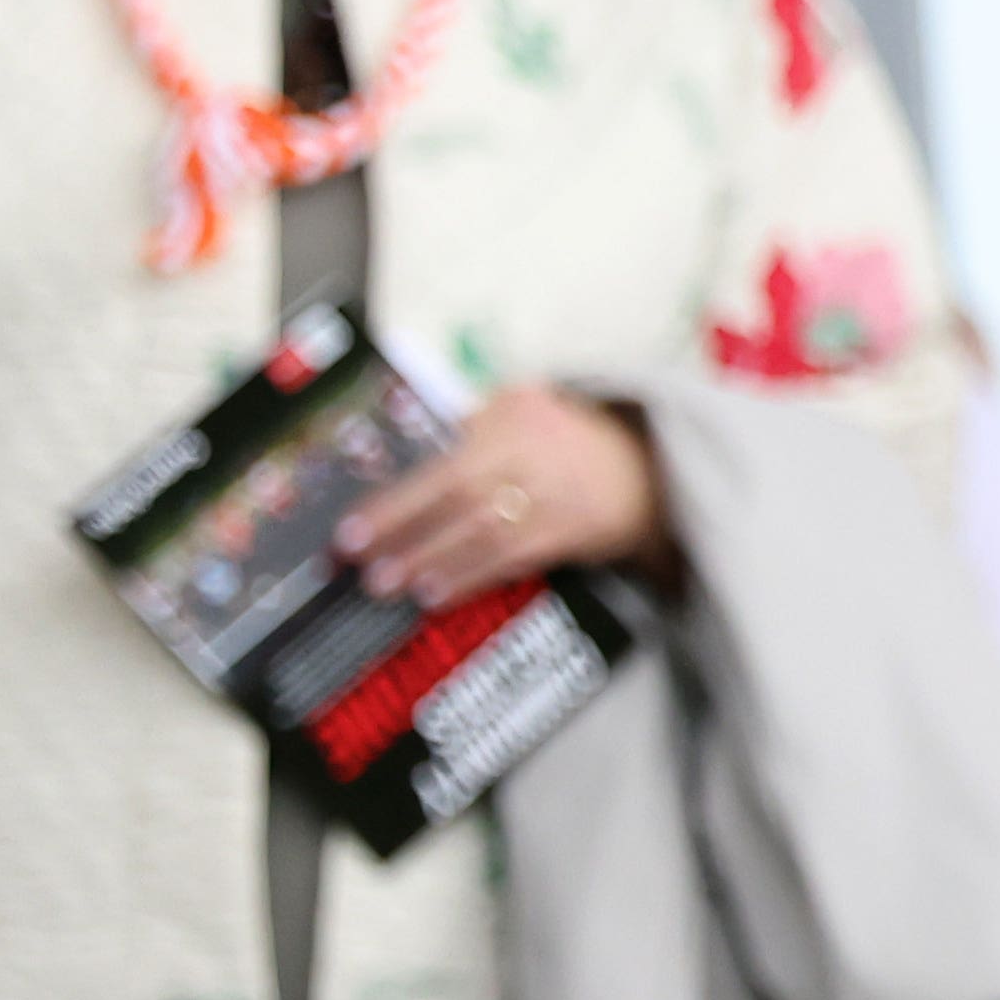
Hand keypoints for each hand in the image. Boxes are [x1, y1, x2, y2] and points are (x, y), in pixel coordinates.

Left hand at [342, 381, 661, 604]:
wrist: (647, 467)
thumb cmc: (567, 438)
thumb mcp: (524, 407)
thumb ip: (471, 424)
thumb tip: (404, 458)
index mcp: (515, 415)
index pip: (444, 459)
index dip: (396, 496)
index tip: (352, 525)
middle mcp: (533, 451)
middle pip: (457, 493)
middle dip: (402, 529)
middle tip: (357, 559)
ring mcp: (554, 494)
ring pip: (482, 531)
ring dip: (432, 559)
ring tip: (387, 583)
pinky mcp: (570, 531)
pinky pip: (511, 557)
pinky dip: (471, 576)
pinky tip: (435, 592)